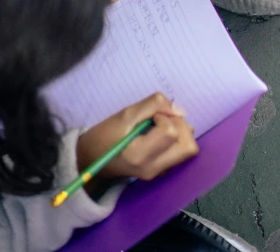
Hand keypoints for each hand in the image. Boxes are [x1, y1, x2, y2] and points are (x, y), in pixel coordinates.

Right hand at [76, 93, 197, 186]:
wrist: (91, 160)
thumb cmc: (104, 135)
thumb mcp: (125, 114)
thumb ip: (153, 105)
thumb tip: (179, 109)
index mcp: (141, 155)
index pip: (170, 132)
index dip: (164, 116)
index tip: (149, 116)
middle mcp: (154, 168)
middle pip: (188, 145)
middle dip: (179, 125)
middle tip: (160, 119)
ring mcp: (159, 173)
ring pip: (188, 149)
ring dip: (180, 132)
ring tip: (159, 126)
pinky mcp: (161, 172)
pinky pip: (181, 153)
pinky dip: (176, 140)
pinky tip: (159, 135)